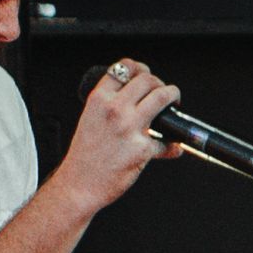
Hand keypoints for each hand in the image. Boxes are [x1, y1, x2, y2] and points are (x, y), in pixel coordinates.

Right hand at [51, 59, 183, 216]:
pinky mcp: (142, 149)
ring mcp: (129, 128)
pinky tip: (171, 147)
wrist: (78, 185)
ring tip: (174, 103)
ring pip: (162, 96)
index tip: (146, 74)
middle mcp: (114, 109)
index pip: (124, 68)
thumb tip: (137, 101)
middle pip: (147, 79)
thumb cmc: (83, 157)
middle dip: (160, 83)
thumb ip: (110, 106)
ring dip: (173, 96)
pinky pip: (166, 140)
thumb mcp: (90, 120)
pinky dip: (172, 144)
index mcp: (99, 100)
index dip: (140, 68)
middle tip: (163, 93)